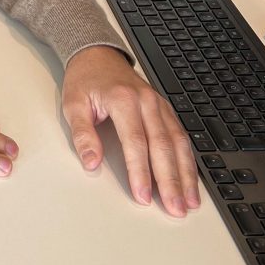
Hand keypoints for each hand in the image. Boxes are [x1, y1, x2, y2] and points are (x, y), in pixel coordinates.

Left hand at [62, 45, 199, 216]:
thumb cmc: (85, 81)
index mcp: (123, 99)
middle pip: (163, 146)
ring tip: (190, 201)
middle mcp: (147, 101)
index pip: (136, 142)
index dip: (141, 172)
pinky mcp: (165, 109)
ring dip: (186, 174)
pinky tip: (191, 179)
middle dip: (171, 181)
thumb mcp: (73, 104)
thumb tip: (91, 163)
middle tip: (175, 208)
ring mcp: (159, 104)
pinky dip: (188, 160)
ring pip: (178, 142)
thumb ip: (82, 134)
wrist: (97, 55)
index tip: (143, 196)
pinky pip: (181, 136)